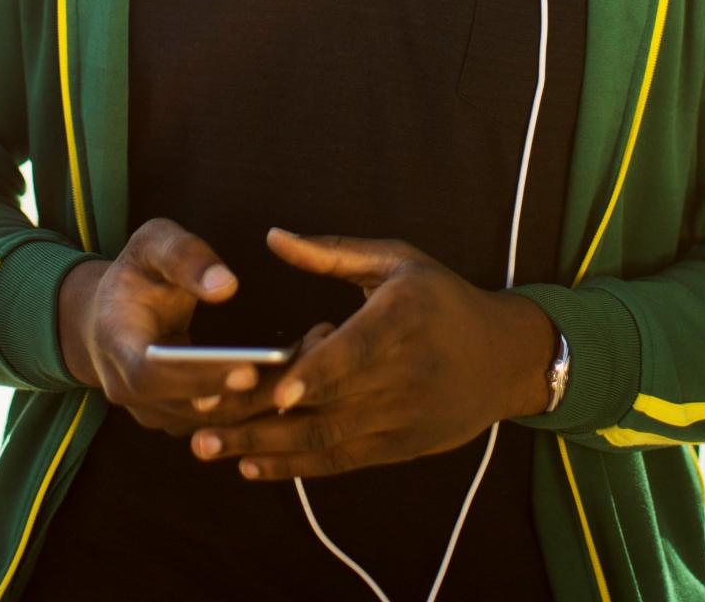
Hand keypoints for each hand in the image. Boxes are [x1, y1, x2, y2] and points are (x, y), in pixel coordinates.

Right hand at [57, 217, 329, 435]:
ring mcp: (158, 413)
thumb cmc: (136, 272)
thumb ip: (184, 256)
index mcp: (117, 349)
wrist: (110, 316)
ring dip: (265, 398)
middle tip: (305, 363)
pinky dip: (262, 401)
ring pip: (215, 421)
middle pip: (193, 407)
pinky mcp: (183, 420)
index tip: (247, 370)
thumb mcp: (152, 244)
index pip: (154, 375)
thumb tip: (225, 286)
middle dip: (250, 392)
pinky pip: (224, 420)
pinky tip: (304, 372)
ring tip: (315, 358)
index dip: (199, 377)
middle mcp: (133, 395)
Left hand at [189, 229, 555, 480]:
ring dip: (262, 446)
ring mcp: (401, 416)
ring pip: (324, 438)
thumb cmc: (440, 298)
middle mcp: (404, 372)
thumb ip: (331, 250)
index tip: (279, 391)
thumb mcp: (395, 260)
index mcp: (405, 315)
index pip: (359, 349)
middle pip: (327, 400)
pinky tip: (249, 465)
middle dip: (260, 413)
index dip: (320, 371)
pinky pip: (339, 462)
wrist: (503, 359)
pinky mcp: (397, 447)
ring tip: (207, 446)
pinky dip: (293, 467)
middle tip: (200, 418)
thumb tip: (272, 237)